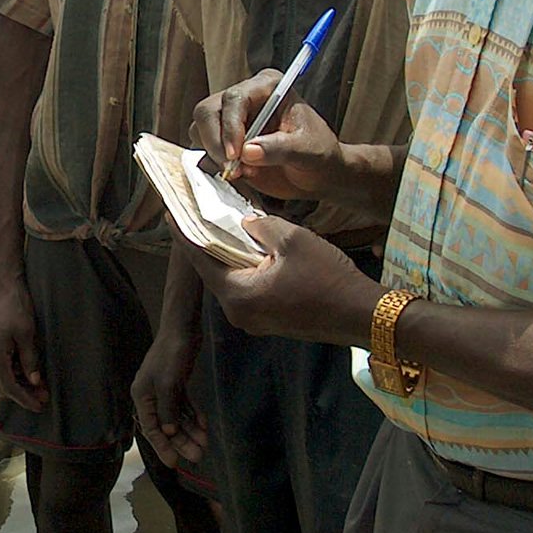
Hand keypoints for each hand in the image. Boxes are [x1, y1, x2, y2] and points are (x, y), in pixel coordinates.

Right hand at [0, 272, 45, 412]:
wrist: (3, 282)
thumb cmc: (15, 304)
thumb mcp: (27, 333)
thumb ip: (30, 359)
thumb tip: (35, 381)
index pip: (9, 387)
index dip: (25, 399)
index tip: (40, 406)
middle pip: (2, 385)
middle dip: (23, 394)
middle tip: (43, 397)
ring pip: (1, 375)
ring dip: (19, 382)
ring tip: (39, 384)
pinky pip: (1, 364)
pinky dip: (14, 371)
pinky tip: (28, 370)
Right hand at [132, 323, 206, 468]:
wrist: (182, 328)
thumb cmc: (172, 354)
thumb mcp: (168, 384)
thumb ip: (167, 409)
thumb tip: (168, 432)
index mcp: (142, 396)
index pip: (151, 428)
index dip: (162, 447)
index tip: (174, 463)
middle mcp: (151, 396)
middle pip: (166, 425)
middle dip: (181, 441)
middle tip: (198, 456)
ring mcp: (164, 390)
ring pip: (177, 417)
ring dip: (190, 431)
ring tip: (205, 443)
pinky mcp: (177, 384)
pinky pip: (185, 406)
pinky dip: (194, 415)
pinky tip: (204, 424)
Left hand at [184, 215, 378, 345]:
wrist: (363, 315)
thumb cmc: (328, 278)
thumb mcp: (292, 240)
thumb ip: (261, 226)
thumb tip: (245, 223)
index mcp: (237, 295)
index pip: (200, 258)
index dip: (184, 232)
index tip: (170, 211)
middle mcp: (239, 313)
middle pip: (214, 270)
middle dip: (206, 241)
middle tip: (195, 213)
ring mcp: (255, 320)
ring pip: (233, 279)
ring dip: (229, 254)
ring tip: (221, 225)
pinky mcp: (270, 321)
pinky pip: (249, 289)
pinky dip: (246, 268)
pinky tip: (250, 247)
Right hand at [193, 70, 343, 203]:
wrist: (319, 174)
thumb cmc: (319, 155)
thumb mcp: (307, 151)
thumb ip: (279, 149)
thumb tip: (248, 151)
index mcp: (268, 87)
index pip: (235, 99)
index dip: (230, 126)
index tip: (236, 155)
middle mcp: (246, 97)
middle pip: (208, 111)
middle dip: (215, 141)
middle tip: (233, 167)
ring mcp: (233, 118)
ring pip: (200, 128)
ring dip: (214, 153)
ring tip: (244, 171)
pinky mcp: (225, 139)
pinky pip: (204, 146)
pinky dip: (214, 162)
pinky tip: (240, 173)